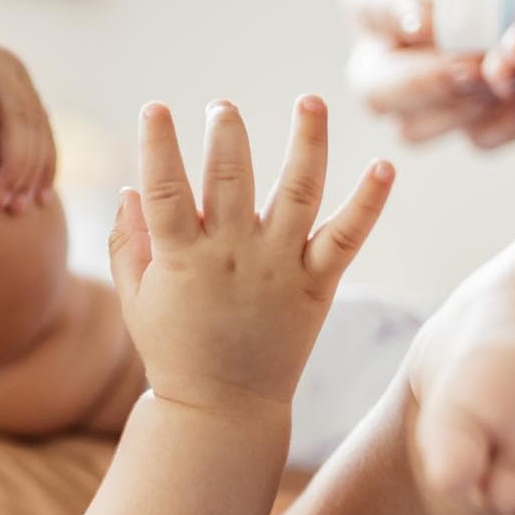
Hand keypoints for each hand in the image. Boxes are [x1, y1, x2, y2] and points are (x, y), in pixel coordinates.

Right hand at [108, 98, 393, 422]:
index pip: (166, 189)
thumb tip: (130, 189)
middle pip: (231, 180)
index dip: (158, 145)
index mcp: (181, 259)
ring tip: (311, 102)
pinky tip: (385, 166)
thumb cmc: (174, 352)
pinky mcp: (316, 286)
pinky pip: (347, 238)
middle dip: (227, 136)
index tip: (155, 108)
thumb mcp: (136, 300)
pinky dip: (368, 204)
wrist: (222, 412)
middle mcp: (232, 256)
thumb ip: (129, 243)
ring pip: (296, 193)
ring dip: (306, 144)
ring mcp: (278, 268)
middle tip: (224, 107)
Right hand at [344, 0, 514, 150]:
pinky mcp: (465, 118)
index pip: (369, 6)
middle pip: (374, 87)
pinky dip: (506, 124)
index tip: (427, 17)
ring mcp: (415, 96)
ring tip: (511, 80)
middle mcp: (379, 53)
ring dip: (463, 111)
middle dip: (424, 83)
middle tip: (472, 66)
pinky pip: (475, 139)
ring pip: (412, 127)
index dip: (394, 16)